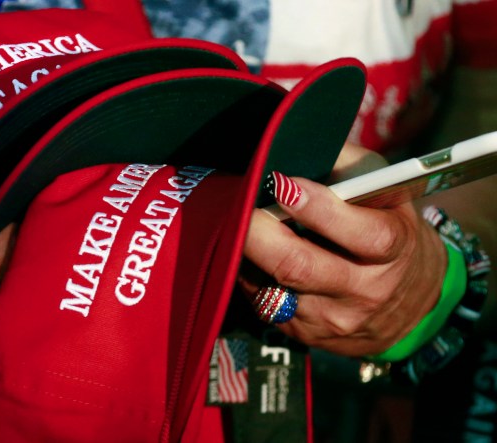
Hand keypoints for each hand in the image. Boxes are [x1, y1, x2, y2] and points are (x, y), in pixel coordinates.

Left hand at [240, 171, 447, 356]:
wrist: (409, 302)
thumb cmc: (388, 228)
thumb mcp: (386, 192)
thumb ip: (349, 166)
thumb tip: (297, 143)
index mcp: (393, 249)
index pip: (361, 234)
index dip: (318, 208)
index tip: (282, 183)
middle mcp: (364, 290)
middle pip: (299, 266)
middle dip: (259, 234)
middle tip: (238, 204)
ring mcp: (331, 319)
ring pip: (271, 288)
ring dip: (245, 255)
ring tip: (235, 224)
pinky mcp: (303, 335)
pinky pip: (262, 302)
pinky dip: (248, 275)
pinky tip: (247, 255)